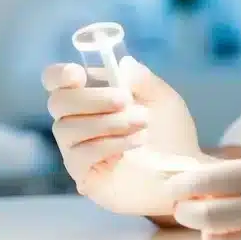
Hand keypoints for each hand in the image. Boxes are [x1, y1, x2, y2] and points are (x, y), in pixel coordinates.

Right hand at [43, 55, 204, 215]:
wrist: (185, 173)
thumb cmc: (170, 135)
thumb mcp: (162, 99)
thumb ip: (141, 78)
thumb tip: (123, 63)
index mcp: (89, 98)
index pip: (55, 82)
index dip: (59, 75)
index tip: (79, 74)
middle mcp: (76, 123)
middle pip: (57, 102)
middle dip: (91, 98)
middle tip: (125, 100)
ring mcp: (76, 152)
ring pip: (68, 128)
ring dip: (108, 121)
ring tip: (142, 123)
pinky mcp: (83, 176)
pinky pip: (80, 154)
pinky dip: (110, 143)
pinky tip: (136, 142)